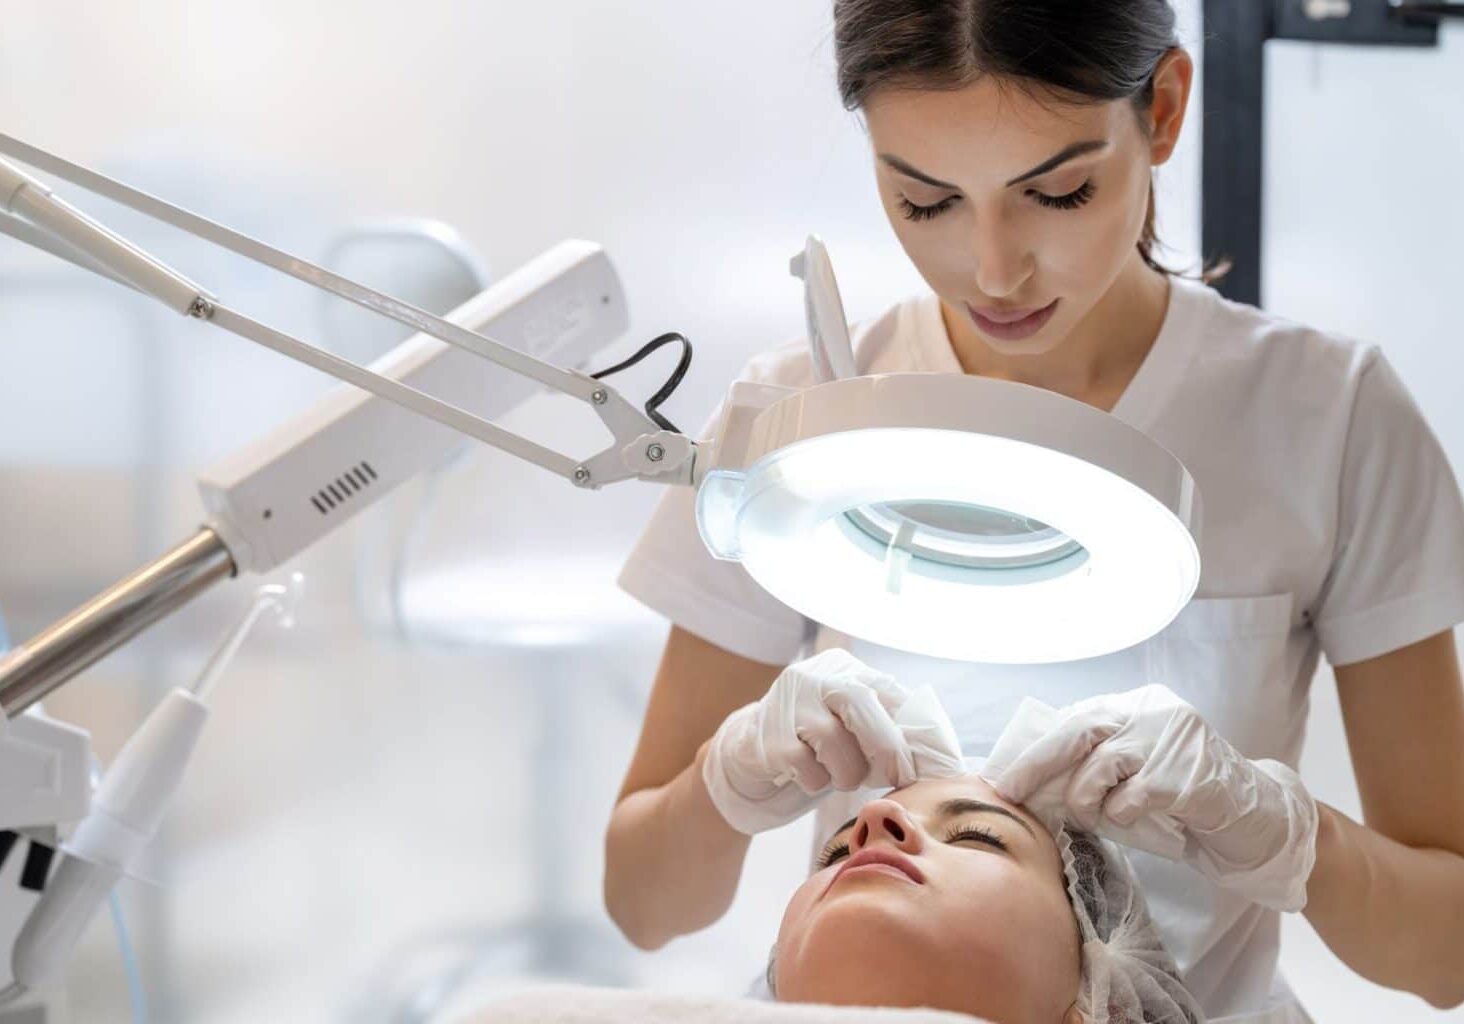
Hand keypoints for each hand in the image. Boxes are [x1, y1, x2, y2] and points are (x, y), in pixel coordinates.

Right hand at [703, 648, 964, 834]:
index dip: (913, 730)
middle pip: (860, 702)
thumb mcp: (854, 725)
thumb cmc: (819, 743)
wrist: (750, 753)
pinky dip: (816, 781)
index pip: (890, 691)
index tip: (924, 764)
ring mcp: (789, 702)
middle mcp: (817, 676)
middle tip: (897, 777)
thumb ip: (891, 727)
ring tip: (839, 774)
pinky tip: (808, 775)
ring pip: (834, 741)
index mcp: (847, 669)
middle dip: (886, 747)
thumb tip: (941, 753)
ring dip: (847, 772)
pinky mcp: (769, 735)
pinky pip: (807, 768)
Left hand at [991, 684, 1318, 910]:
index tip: (1005, 775)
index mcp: (1136, 704)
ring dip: (1085, 798)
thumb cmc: (1181, 801)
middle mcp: (1154, 710)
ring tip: (1093, 814)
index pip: (1073, 718)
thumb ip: (1091, 766)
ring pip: (1101, 763)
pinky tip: (1132, 818)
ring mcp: (1174, 737)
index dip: (1036, 747)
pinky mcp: (1188, 772)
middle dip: (1037, 763)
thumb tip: (1029, 781)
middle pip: (1079, 729)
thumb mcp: (1132, 773)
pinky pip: (1133, 796)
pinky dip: (1121, 813)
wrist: (1255, 819)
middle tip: (1012, 793)